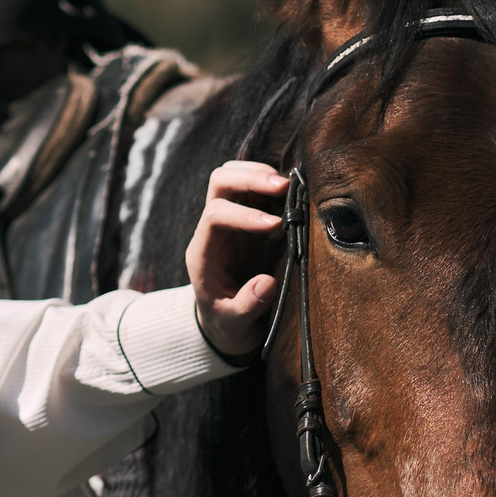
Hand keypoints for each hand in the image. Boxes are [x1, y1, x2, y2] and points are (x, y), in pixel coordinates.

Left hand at [185, 160, 288, 361]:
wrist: (221, 317)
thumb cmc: (225, 320)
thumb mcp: (232, 323)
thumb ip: (247, 306)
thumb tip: (268, 284)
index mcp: (203, 252)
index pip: (214, 216)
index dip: (243, 215)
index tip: (274, 225)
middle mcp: (212, 228)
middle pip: (219, 181)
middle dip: (250, 179)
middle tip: (284, 187)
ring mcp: (229, 217)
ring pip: (233, 175)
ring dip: (260, 173)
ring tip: (289, 185)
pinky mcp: (246, 215)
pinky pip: (253, 186)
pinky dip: (270, 181)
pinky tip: (292, 190)